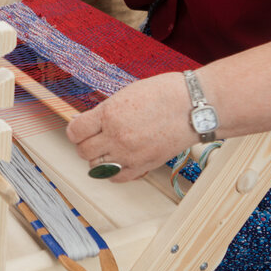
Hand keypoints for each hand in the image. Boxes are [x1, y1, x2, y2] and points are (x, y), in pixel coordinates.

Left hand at [65, 72, 195, 181]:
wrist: (195, 107)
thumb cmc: (166, 94)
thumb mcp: (127, 93)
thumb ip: (107, 110)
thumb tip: (89, 121)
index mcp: (110, 114)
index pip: (75, 131)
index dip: (75, 130)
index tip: (79, 128)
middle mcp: (116, 136)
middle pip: (83, 151)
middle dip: (85, 144)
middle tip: (93, 137)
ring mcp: (130, 154)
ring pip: (96, 168)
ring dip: (97, 159)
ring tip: (107, 149)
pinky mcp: (144, 166)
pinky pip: (117, 178)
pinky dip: (113, 172)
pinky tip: (118, 161)